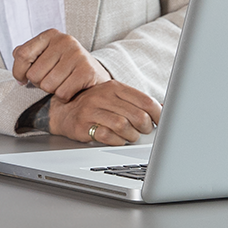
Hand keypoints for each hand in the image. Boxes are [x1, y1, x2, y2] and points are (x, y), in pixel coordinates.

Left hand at [11, 29, 109, 100]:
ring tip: (63, 83)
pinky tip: (72, 89)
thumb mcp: (47, 55)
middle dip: (40, 83)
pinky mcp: (87, 71)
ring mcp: (77, 55)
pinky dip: (64, 97)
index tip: (21, 80)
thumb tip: (16, 55)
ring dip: (52, 91)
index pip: (22, 54)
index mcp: (51, 35)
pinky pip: (62, 93)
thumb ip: (28, 53)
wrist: (96, 76)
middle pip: (34, 74)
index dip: (18, 71)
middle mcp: (65, 41)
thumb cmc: (66, 67)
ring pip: (47, 85)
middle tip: (52, 80)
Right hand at [46, 81, 161, 144]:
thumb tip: (164, 110)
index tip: (161, 123)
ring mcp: (92, 110)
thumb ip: (137, 102)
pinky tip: (117, 139)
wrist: (63, 111)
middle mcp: (103, 96)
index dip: (158, 115)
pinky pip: (107, 136)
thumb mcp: (115, 98)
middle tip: (142, 131)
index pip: (145, 101)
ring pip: (123, 126)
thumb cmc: (94, 106)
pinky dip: (116, 141)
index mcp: (115, 87)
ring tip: (130, 136)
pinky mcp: (83, 124)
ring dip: (131, 136)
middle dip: (145, 128)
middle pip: (137, 115)